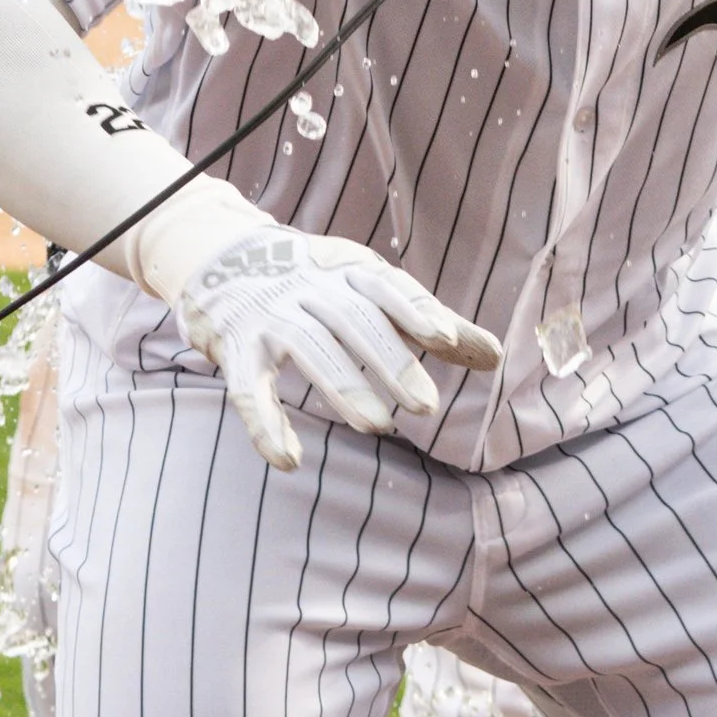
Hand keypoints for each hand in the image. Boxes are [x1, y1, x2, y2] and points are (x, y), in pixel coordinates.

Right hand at [169, 227, 500, 468]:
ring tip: (378, 424)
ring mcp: (270, 315)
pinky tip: (289, 459)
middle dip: (389, 360)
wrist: (220, 256)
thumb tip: (496, 356)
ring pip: (308, 347)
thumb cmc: (317, 280)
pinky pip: (249, 389)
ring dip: (342, 386)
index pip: (387, 286)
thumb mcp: (370, 289)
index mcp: (348, 267)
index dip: (415, 309)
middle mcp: (309, 286)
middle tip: (426, 404)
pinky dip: (266, 425)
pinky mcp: (237, 348)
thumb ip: (429, 323)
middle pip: (353, 320)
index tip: (445, 336)